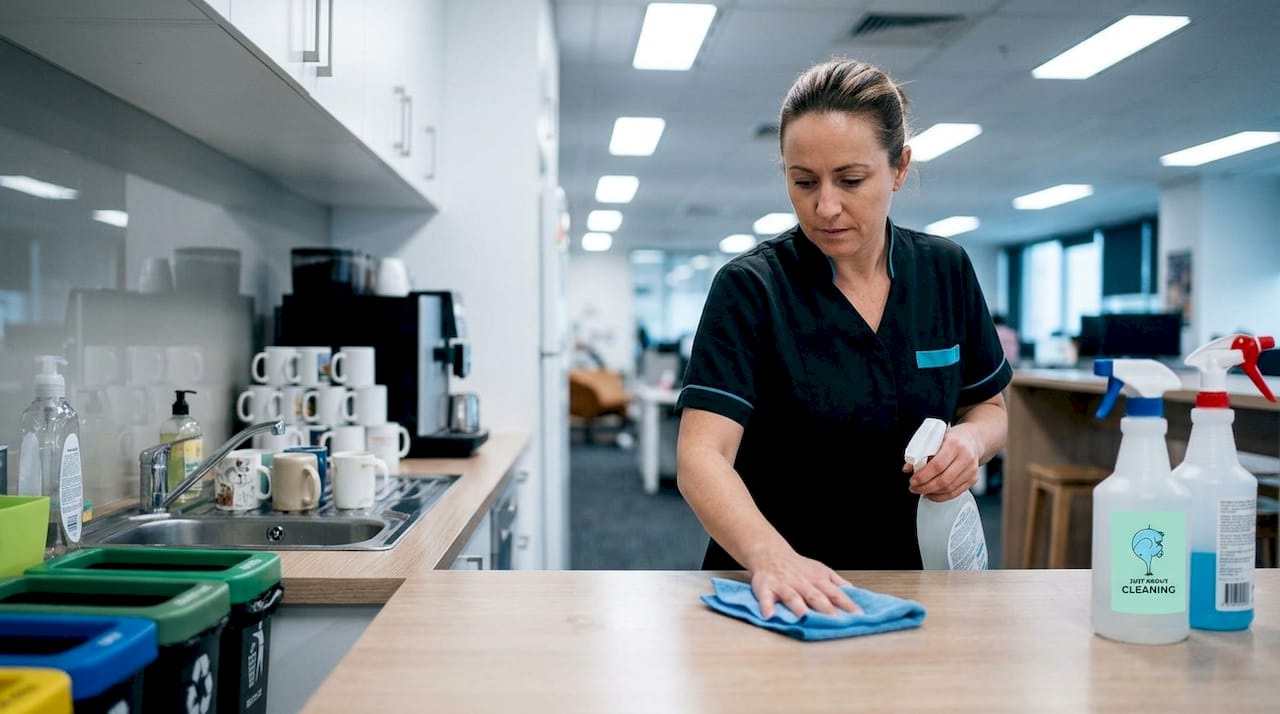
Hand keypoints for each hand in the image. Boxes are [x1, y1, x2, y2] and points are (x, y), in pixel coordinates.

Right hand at [746, 547, 860, 618]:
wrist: (771, 553)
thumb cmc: (799, 567)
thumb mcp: (821, 571)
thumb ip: (838, 583)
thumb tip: (856, 595)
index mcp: (818, 579)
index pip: (836, 593)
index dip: (847, 604)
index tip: (859, 617)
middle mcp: (802, 582)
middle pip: (815, 596)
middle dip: (826, 609)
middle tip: (835, 621)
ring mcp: (784, 586)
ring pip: (792, 597)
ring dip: (798, 607)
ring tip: (803, 618)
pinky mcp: (766, 588)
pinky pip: (766, 598)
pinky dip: (767, 607)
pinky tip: (769, 616)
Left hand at [905, 424, 980, 501]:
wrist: (972, 440)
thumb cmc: (952, 439)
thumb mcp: (936, 440)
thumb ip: (921, 454)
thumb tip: (907, 468)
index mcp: (954, 445)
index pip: (937, 465)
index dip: (923, 476)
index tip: (913, 481)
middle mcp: (966, 457)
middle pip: (944, 480)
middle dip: (925, 487)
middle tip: (914, 488)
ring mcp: (971, 469)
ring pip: (950, 488)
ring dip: (932, 493)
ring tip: (921, 491)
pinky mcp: (973, 479)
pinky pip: (956, 492)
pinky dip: (942, 496)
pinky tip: (932, 494)